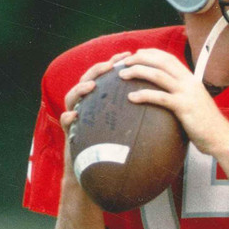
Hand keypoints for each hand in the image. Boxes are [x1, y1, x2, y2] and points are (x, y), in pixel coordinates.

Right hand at [58, 53, 131, 186]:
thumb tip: (163, 102)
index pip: (106, 76)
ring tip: (92, 86)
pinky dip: (69, 117)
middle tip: (109, 65)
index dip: (115, 63)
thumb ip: (138, 112)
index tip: (129, 55)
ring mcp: (74, 115)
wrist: (97, 173)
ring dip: (80, 89)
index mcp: (99, 99)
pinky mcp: (68, 131)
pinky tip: (75, 115)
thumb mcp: (128, 126)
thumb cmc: (114, 149)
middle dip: (97, 70)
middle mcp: (84, 103)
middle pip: (87, 79)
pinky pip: (65, 121)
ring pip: (71, 97)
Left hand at [118, 49, 228, 157]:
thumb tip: (168, 96)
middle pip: (161, 61)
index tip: (136, 54)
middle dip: (140, 58)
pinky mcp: (184, 107)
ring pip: (158, 75)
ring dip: (138, 71)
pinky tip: (131, 97)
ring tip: (122, 75)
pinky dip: (144, 95)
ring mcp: (187, 93)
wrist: (220, 137)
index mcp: (191, 79)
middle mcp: (189, 81)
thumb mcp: (194, 103)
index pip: (168, 58)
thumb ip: (182, 95)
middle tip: (124, 61)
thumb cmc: (206, 124)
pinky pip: (160, 97)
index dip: (151, 53)